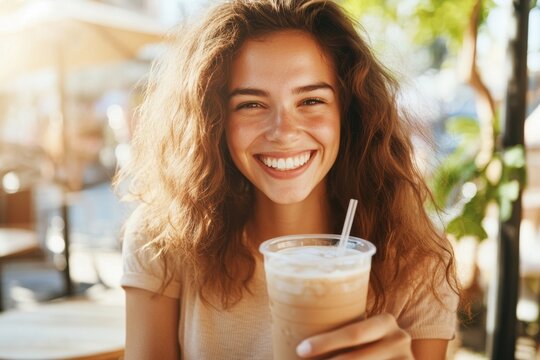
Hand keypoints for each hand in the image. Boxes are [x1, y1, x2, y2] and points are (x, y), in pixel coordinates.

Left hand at [296, 313, 412, 359]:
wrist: (397, 359)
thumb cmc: (369, 347)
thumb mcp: (361, 337)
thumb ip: (342, 335)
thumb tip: (292, 342)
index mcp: (385, 322)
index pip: (353, 333)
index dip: (325, 343)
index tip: (299, 351)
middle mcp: (400, 339)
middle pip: (356, 358)